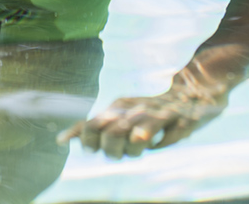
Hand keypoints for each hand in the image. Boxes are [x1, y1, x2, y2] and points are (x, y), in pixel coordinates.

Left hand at [58, 85, 227, 158]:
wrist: (188, 94)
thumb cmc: (146, 111)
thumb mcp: (118, 114)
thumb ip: (92, 127)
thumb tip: (61, 139)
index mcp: (119, 107)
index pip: (92, 124)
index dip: (86, 140)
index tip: (89, 150)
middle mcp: (137, 109)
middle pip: (112, 133)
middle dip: (111, 150)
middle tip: (117, 154)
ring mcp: (159, 115)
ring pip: (138, 137)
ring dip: (133, 151)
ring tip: (136, 151)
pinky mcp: (181, 122)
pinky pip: (167, 140)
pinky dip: (159, 146)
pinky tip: (158, 145)